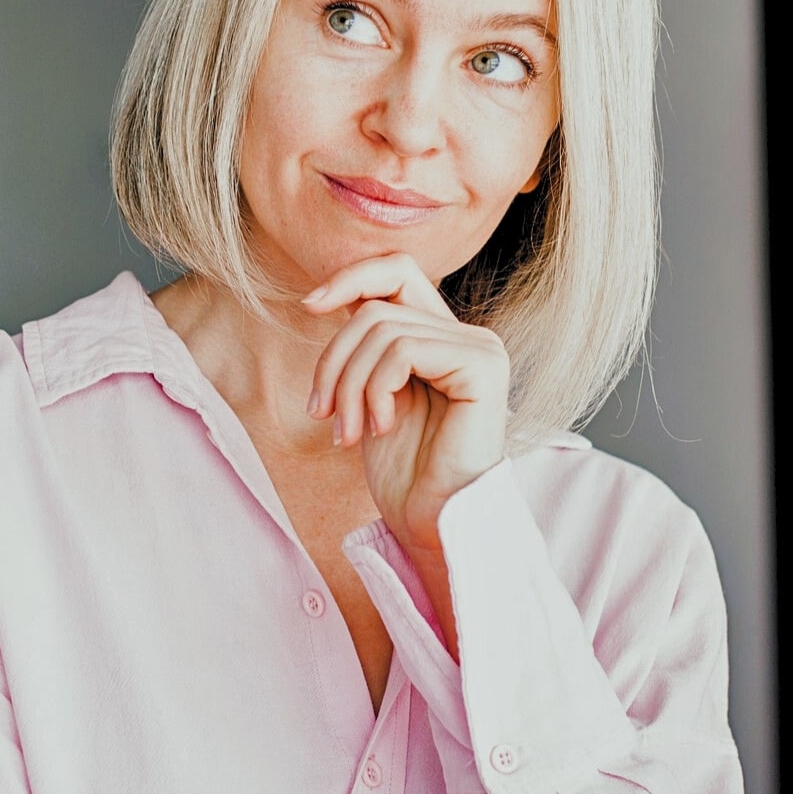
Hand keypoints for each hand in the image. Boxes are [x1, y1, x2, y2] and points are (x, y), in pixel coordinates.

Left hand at [303, 252, 510, 556]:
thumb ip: (365, 345)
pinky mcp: (483, 366)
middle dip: (333, 359)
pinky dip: (374, 390)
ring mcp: (480, 348)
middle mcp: (468, 335)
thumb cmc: (403, 470)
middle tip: (323, 413)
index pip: (396, 270)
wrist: (434, 523)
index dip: (349, 278)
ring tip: (349, 432)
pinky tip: (380, 428)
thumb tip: (325, 296)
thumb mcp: (371, 393)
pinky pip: (403, 350)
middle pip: (375, 306)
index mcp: (443, 337)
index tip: (309, 306)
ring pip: (381, 329)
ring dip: (348, 385)